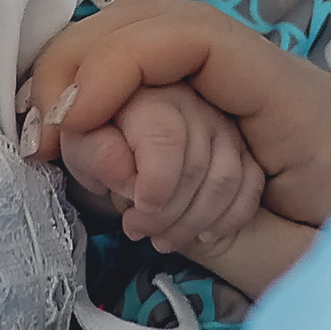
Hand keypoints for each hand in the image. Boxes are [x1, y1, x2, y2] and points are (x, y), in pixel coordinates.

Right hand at [26, 0, 330, 230]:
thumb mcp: (297, 269)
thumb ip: (218, 233)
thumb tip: (129, 194)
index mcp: (303, 106)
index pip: (198, 40)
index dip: (118, 65)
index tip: (69, 122)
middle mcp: (272, 76)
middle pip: (157, 20)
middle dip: (86, 69)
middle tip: (45, 139)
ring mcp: (248, 84)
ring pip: (147, 39)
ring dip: (98, 89)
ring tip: (74, 154)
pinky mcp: (231, 107)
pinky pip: (158, 76)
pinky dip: (115, 102)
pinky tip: (97, 151)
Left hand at [64, 80, 264, 256]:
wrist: (120, 141)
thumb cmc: (98, 140)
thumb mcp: (80, 147)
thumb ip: (96, 154)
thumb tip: (123, 171)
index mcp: (150, 91)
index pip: (165, 140)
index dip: (154, 189)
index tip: (134, 218)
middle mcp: (195, 99)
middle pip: (197, 165)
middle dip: (167, 213)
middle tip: (137, 231)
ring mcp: (224, 122)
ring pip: (226, 179)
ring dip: (194, 222)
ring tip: (162, 238)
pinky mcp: (243, 144)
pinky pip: (250, 185)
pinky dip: (227, 219)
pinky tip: (201, 234)